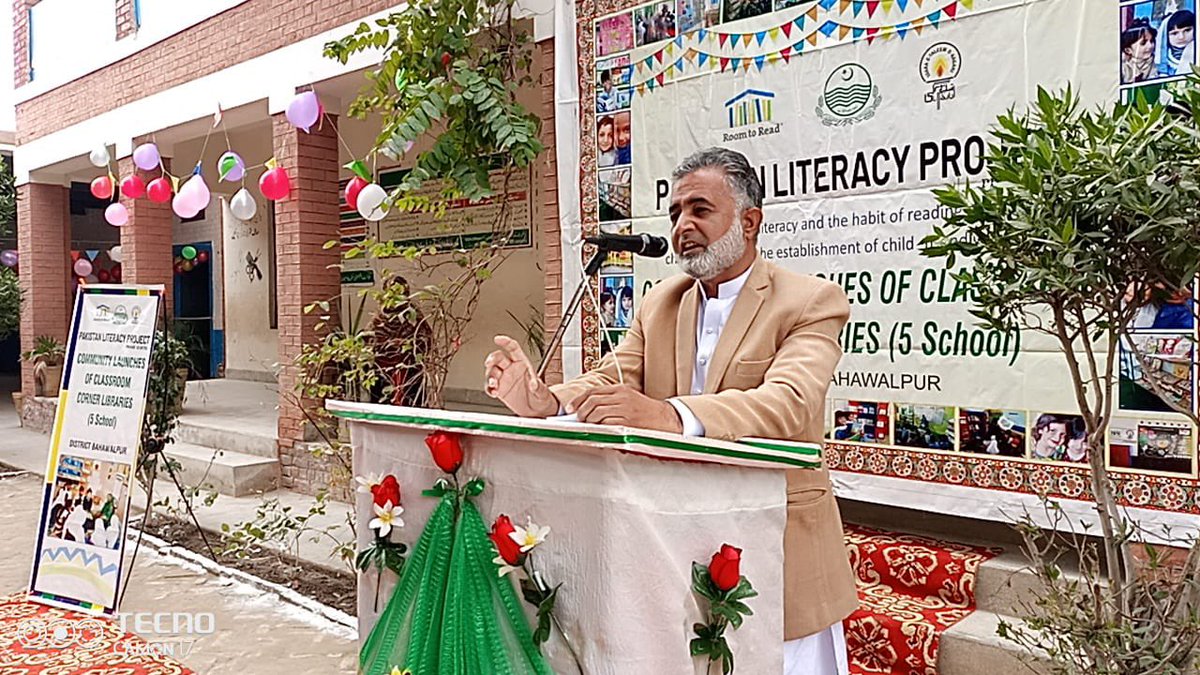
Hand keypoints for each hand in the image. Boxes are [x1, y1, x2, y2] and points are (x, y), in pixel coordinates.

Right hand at [484, 335, 558, 417]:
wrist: (536, 410)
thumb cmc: (541, 397)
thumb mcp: (543, 392)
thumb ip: (539, 388)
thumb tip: (534, 384)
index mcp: (523, 363)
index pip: (513, 348)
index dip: (505, 342)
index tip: (498, 339)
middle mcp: (512, 369)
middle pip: (498, 358)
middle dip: (492, 359)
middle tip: (489, 363)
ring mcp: (504, 378)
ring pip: (492, 371)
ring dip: (490, 376)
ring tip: (494, 384)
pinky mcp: (499, 389)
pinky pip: (489, 386)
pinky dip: (489, 388)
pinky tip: (493, 392)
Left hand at [567, 385, 682, 432]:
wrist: (666, 419)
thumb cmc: (646, 411)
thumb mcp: (628, 398)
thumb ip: (610, 400)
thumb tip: (588, 408)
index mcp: (621, 389)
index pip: (593, 391)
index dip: (578, 399)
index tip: (571, 407)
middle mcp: (622, 397)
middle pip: (592, 402)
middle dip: (581, 411)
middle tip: (578, 418)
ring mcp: (625, 410)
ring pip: (597, 413)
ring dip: (589, 420)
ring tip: (589, 425)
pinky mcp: (628, 422)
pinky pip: (607, 424)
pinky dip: (599, 428)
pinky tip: (600, 430)